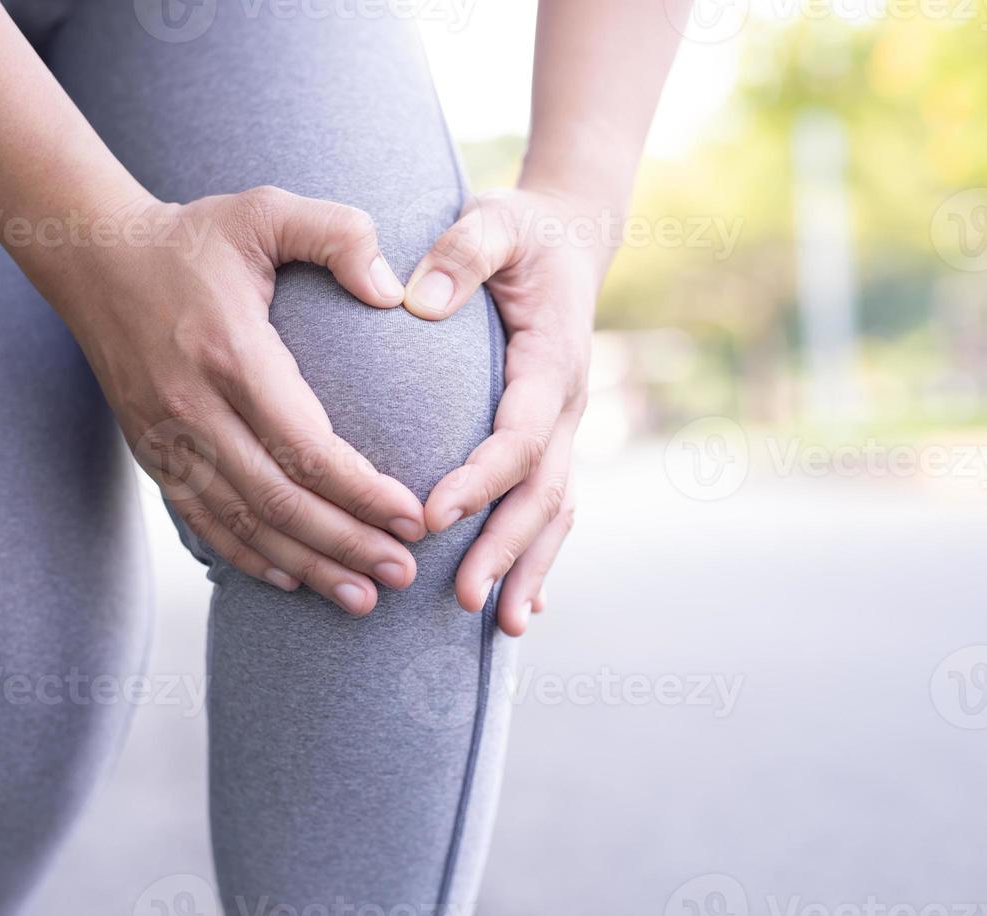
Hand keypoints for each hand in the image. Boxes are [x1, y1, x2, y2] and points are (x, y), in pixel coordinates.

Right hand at [37, 186, 424, 615]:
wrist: (94, 254)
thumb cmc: (197, 234)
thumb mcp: (267, 207)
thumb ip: (338, 234)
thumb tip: (395, 291)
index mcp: (232, 353)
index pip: (305, 445)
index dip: (361, 492)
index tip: (413, 517)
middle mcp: (193, 406)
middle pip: (279, 499)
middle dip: (347, 544)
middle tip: (403, 574)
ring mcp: (167, 436)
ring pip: (242, 523)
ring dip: (305, 566)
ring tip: (362, 597)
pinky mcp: (152, 451)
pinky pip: (202, 520)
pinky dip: (248, 556)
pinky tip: (291, 579)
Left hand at [403, 187, 609, 635]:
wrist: (570, 237)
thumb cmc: (522, 228)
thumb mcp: (494, 218)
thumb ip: (461, 253)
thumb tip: (417, 303)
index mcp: (553, 362)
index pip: (521, 435)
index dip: (481, 479)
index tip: (432, 514)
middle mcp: (568, 406)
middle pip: (543, 492)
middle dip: (506, 548)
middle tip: (463, 599)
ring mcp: (566, 429)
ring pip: (555, 512)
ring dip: (528, 568)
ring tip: (499, 626)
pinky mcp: (551, 440)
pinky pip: (551, 507)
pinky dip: (538, 557)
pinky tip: (518, 606)